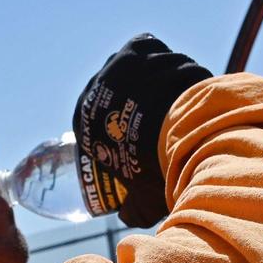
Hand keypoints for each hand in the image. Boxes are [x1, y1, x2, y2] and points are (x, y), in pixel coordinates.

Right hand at [72, 34, 211, 227]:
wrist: (175, 136)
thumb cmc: (155, 172)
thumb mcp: (142, 199)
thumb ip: (134, 209)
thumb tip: (129, 216)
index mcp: (84, 121)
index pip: (99, 122)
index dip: (120, 129)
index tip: (143, 137)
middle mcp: (93, 89)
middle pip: (117, 94)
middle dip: (137, 103)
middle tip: (163, 119)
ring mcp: (116, 66)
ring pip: (137, 70)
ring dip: (155, 80)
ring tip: (179, 98)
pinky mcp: (138, 48)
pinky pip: (146, 47)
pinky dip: (159, 56)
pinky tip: (173, 68)